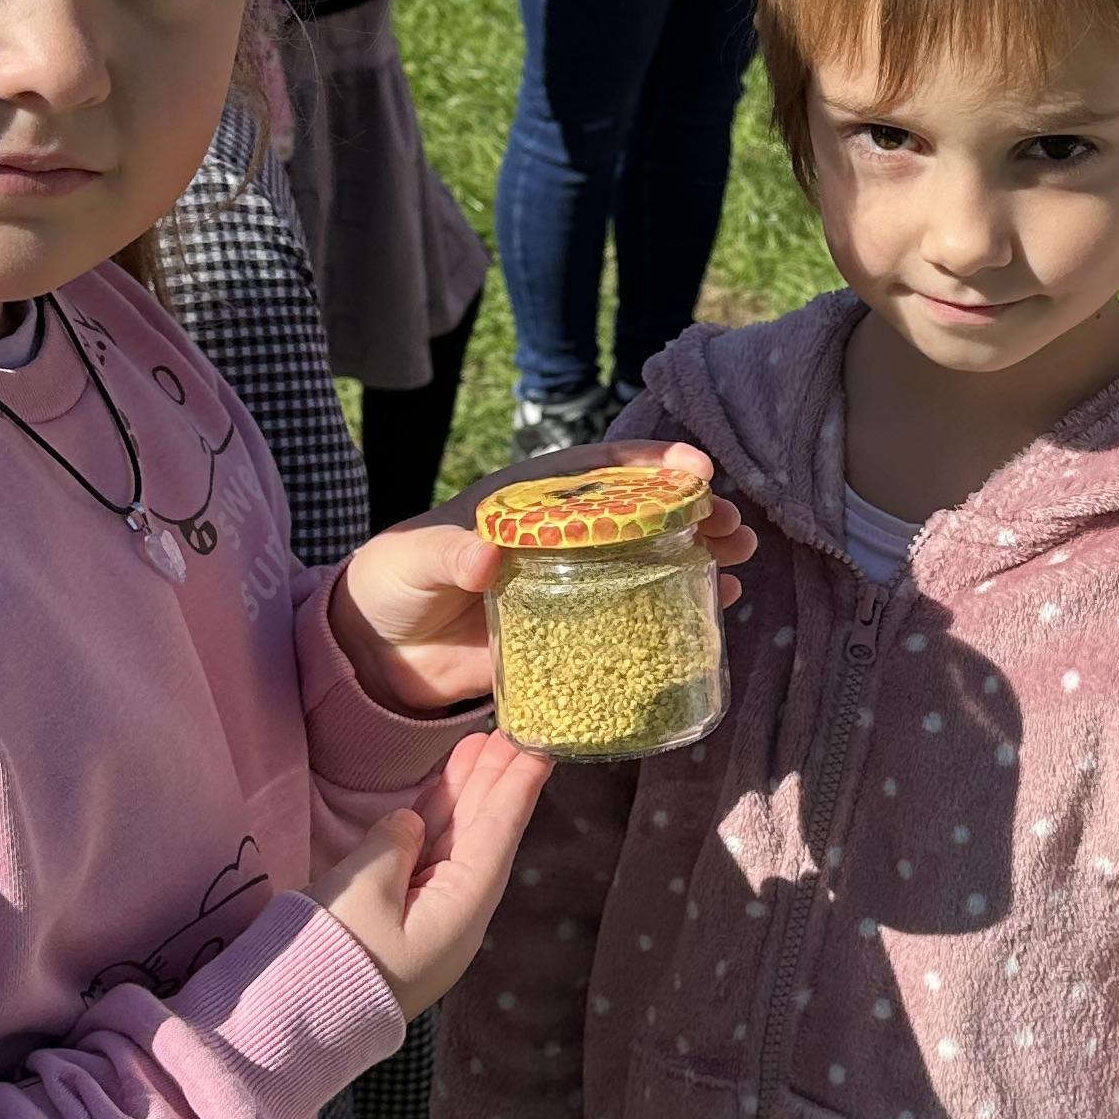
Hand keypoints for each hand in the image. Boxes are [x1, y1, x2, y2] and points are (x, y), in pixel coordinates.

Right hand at [308, 728, 549, 1016]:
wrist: (291, 1020)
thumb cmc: (332, 956)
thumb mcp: (364, 890)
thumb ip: (394, 843)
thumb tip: (408, 823)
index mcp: (461, 911)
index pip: (498, 836)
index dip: (517, 788)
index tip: (541, 747)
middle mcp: (454, 914)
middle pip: (483, 836)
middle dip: (496, 783)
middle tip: (512, 732)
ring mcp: (426, 917)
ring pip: (455, 843)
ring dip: (466, 796)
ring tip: (481, 746)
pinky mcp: (397, 919)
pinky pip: (426, 858)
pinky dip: (435, 821)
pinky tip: (440, 793)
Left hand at [329, 440, 755, 714]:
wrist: (379, 653)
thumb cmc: (393, 583)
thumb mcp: (413, 560)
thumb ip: (446, 553)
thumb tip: (485, 555)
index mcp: (526, 501)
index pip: (595, 470)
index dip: (648, 464)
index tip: (694, 470)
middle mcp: (559, 535)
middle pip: (638, 513)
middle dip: (691, 511)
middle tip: (733, 525)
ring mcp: (571, 582)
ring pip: (647, 558)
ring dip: (698, 553)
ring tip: (739, 560)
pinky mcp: (572, 629)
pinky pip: (633, 614)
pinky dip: (676, 607)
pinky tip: (716, 607)